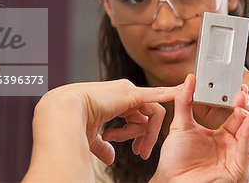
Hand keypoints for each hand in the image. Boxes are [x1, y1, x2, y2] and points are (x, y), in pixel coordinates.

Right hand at [36, 79, 179, 164]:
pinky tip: (184, 91)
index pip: (136, 116)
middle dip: (145, 135)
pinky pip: (157, 95)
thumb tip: (109, 157)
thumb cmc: (73, 123)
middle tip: (140, 152)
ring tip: (133, 146)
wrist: (65, 112)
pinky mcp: (131, 94)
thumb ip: (102, 145)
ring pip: (151, 113)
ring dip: (146, 132)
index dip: (136, 133)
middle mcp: (122, 93)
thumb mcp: (93, 136)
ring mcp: (127, 91)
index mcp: (114, 101)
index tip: (136, 149)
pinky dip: (171, 93)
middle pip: (147, 115)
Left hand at [150, 74, 248, 182]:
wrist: (170, 179)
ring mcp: (237, 159)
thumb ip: (184, 101)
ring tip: (243, 106)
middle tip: (240, 93)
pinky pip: (247, 152)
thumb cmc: (175, 158)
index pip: (237, 115)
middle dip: (247, 107)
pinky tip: (245, 120)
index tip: (236, 86)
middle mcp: (233, 146)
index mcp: (223, 136)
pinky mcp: (238, 171)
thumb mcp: (181, 124)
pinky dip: (248, 135)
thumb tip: (189, 79)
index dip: (238, 101)